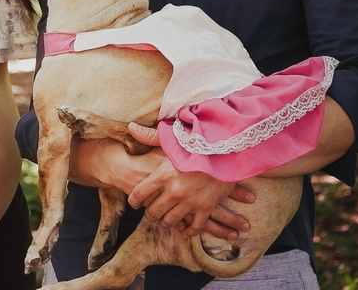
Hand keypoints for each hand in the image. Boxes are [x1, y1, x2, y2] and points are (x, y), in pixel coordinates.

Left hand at [125, 122, 253, 240]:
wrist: (226, 148)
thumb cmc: (197, 141)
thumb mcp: (172, 138)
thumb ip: (150, 136)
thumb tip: (131, 127)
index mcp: (162, 174)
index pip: (140, 194)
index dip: (133, 200)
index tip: (133, 203)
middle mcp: (174, 191)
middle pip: (154, 211)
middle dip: (150, 214)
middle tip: (150, 213)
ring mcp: (190, 201)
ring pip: (171, 221)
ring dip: (166, 222)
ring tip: (165, 219)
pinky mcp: (206, 207)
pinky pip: (194, 226)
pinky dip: (188, 230)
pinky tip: (185, 228)